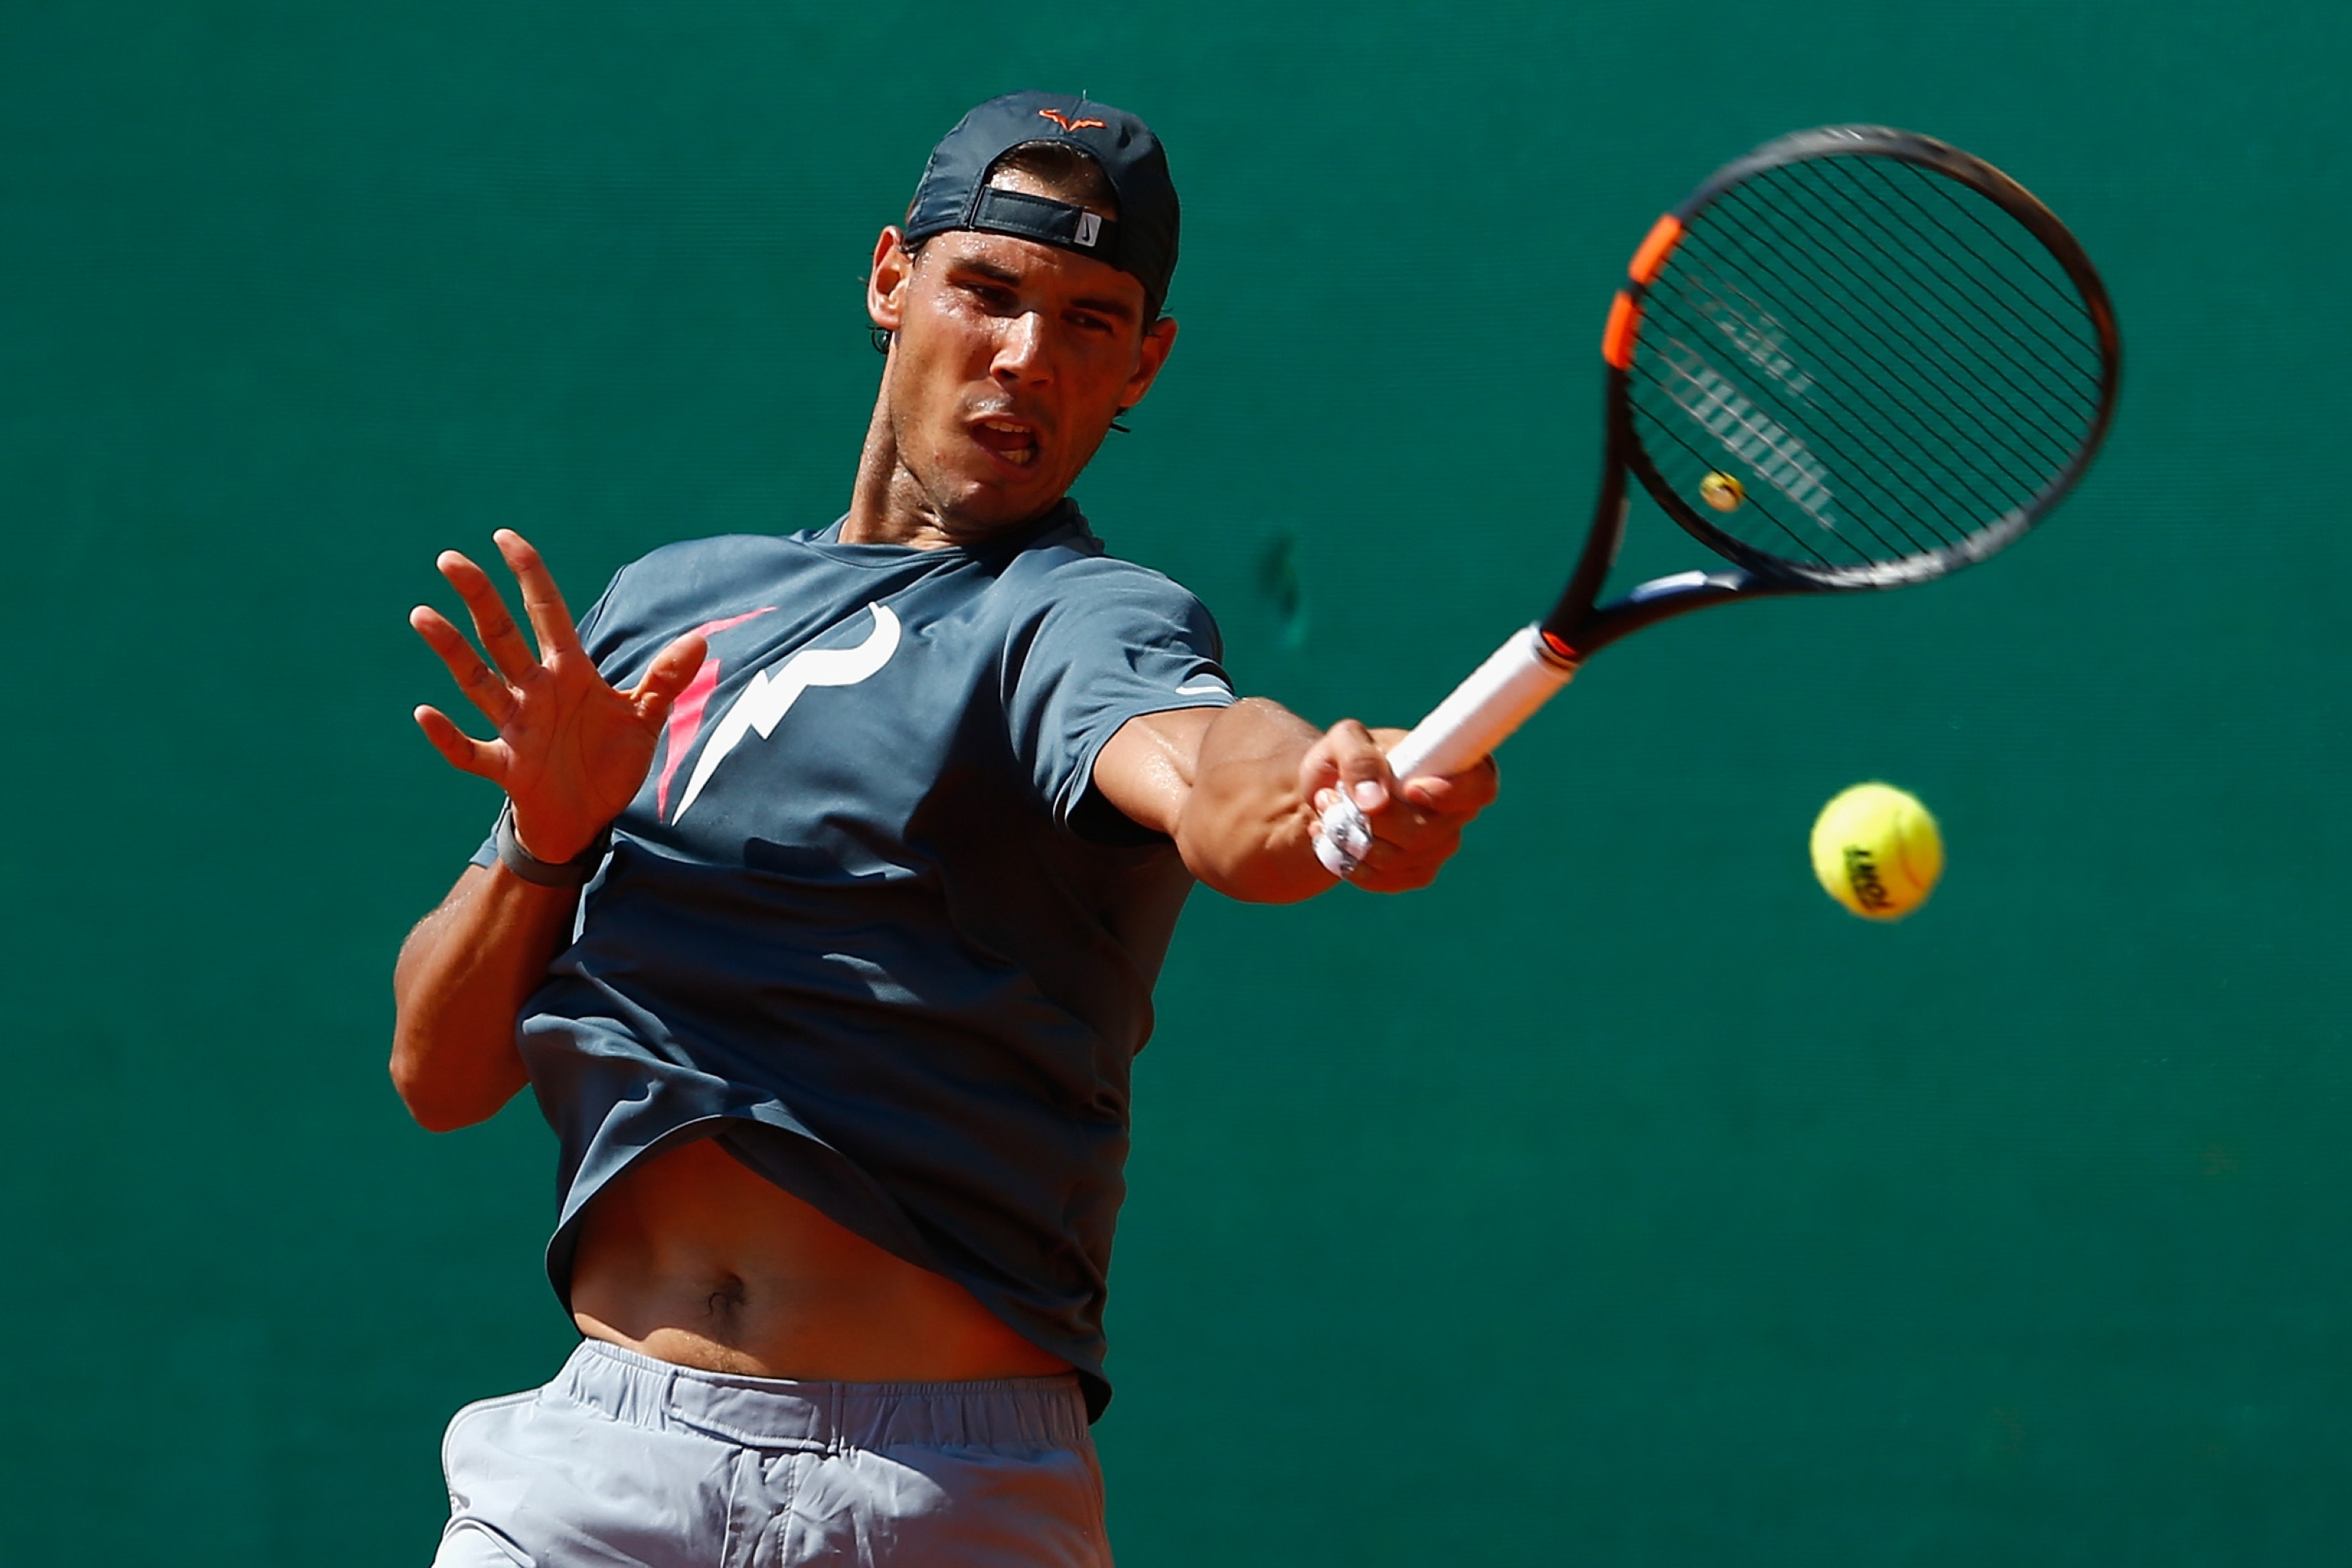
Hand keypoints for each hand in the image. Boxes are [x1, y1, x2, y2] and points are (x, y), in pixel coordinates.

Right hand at [410, 530, 704, 862]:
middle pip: (502, 637)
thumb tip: (701, 639)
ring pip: (478, 683)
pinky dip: (447, 737)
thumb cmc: (608, 764)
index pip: (546, 613)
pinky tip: (424, 712)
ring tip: (423, 615)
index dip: (529, 575)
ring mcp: (517, 728)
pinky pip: (470, 751)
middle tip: (450, 559)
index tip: (504, 537)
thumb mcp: (644, 719)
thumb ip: (665, 679)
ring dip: (453, 652)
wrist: (588, 820)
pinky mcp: (507, 767)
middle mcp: (536, 692)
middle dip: (479, 598)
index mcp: (569, 673)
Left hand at [1301, 720, 1498, 891]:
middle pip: (1424, 832)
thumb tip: (1375, 801)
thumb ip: (1359, 760)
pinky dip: (1351, 862)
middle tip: (1329, 795)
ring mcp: (1440, 845)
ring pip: (1398, 858)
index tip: (1411, 789)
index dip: (1454, 793)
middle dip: (1371, 819)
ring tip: (1327, 811)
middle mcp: (1457, 809)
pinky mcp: (1417, 872)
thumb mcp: (1343, 741)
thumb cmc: (1344, 758)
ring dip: (1352, 838)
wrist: (1326, 791)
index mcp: (1453, 764)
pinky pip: (1385, 879)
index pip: (1480, 785)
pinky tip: (1333, 838)